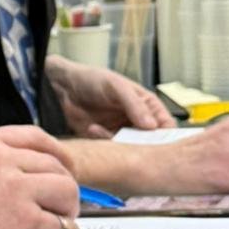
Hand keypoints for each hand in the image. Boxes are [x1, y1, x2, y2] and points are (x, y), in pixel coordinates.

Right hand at [0, 125, 81, 228]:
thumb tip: (33, 178)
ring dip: (65, 212)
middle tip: (59, 210)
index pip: (33, 137)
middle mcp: (0, 161)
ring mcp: (18, 190)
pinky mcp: (32, 223)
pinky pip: (66, 227)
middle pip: (54, 166)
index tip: (66, 166)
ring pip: (67, 191)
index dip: (56, 152)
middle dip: (62, 189)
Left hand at [45, 54, 171, 137]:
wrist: (62, 87)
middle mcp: (137, 120)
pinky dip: (104, 141)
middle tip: (134, 145)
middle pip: (151, 140)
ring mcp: (121, 131)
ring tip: (107, 132)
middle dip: (145, 145)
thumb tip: (152, 126)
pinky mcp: (105, 140)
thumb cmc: (92, 79)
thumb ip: (135, 105)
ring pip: (132, 148)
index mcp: (146, 105)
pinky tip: (93, 128)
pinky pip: (112, 149)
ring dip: (122, 144)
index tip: (160, 142)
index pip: (165, 124)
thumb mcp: (116, 86)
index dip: (167, 135)